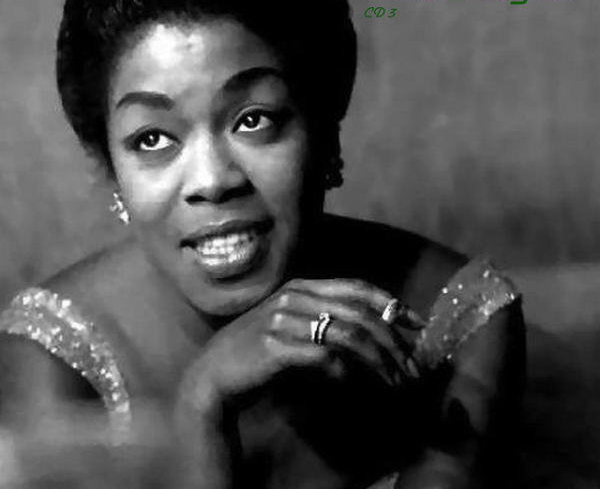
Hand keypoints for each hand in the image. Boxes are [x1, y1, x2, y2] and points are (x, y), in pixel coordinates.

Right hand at [177, 278, 424, 415]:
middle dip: (392, 341)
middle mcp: (295, 297)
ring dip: (378, 362)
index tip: (418, 324)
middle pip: (359, 313)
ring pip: (347, 335)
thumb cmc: (258, 351)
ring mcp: (283, 320)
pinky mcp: (274, 346)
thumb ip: (327, 323)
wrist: (214, 373)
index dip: (392, 303)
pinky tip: (350, 381)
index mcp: (302, 287)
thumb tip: (375, 336)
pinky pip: (322, 356)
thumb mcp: (294, 327)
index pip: (357, 287)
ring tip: (396, 384)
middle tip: (412, 367)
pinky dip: (343, 370)